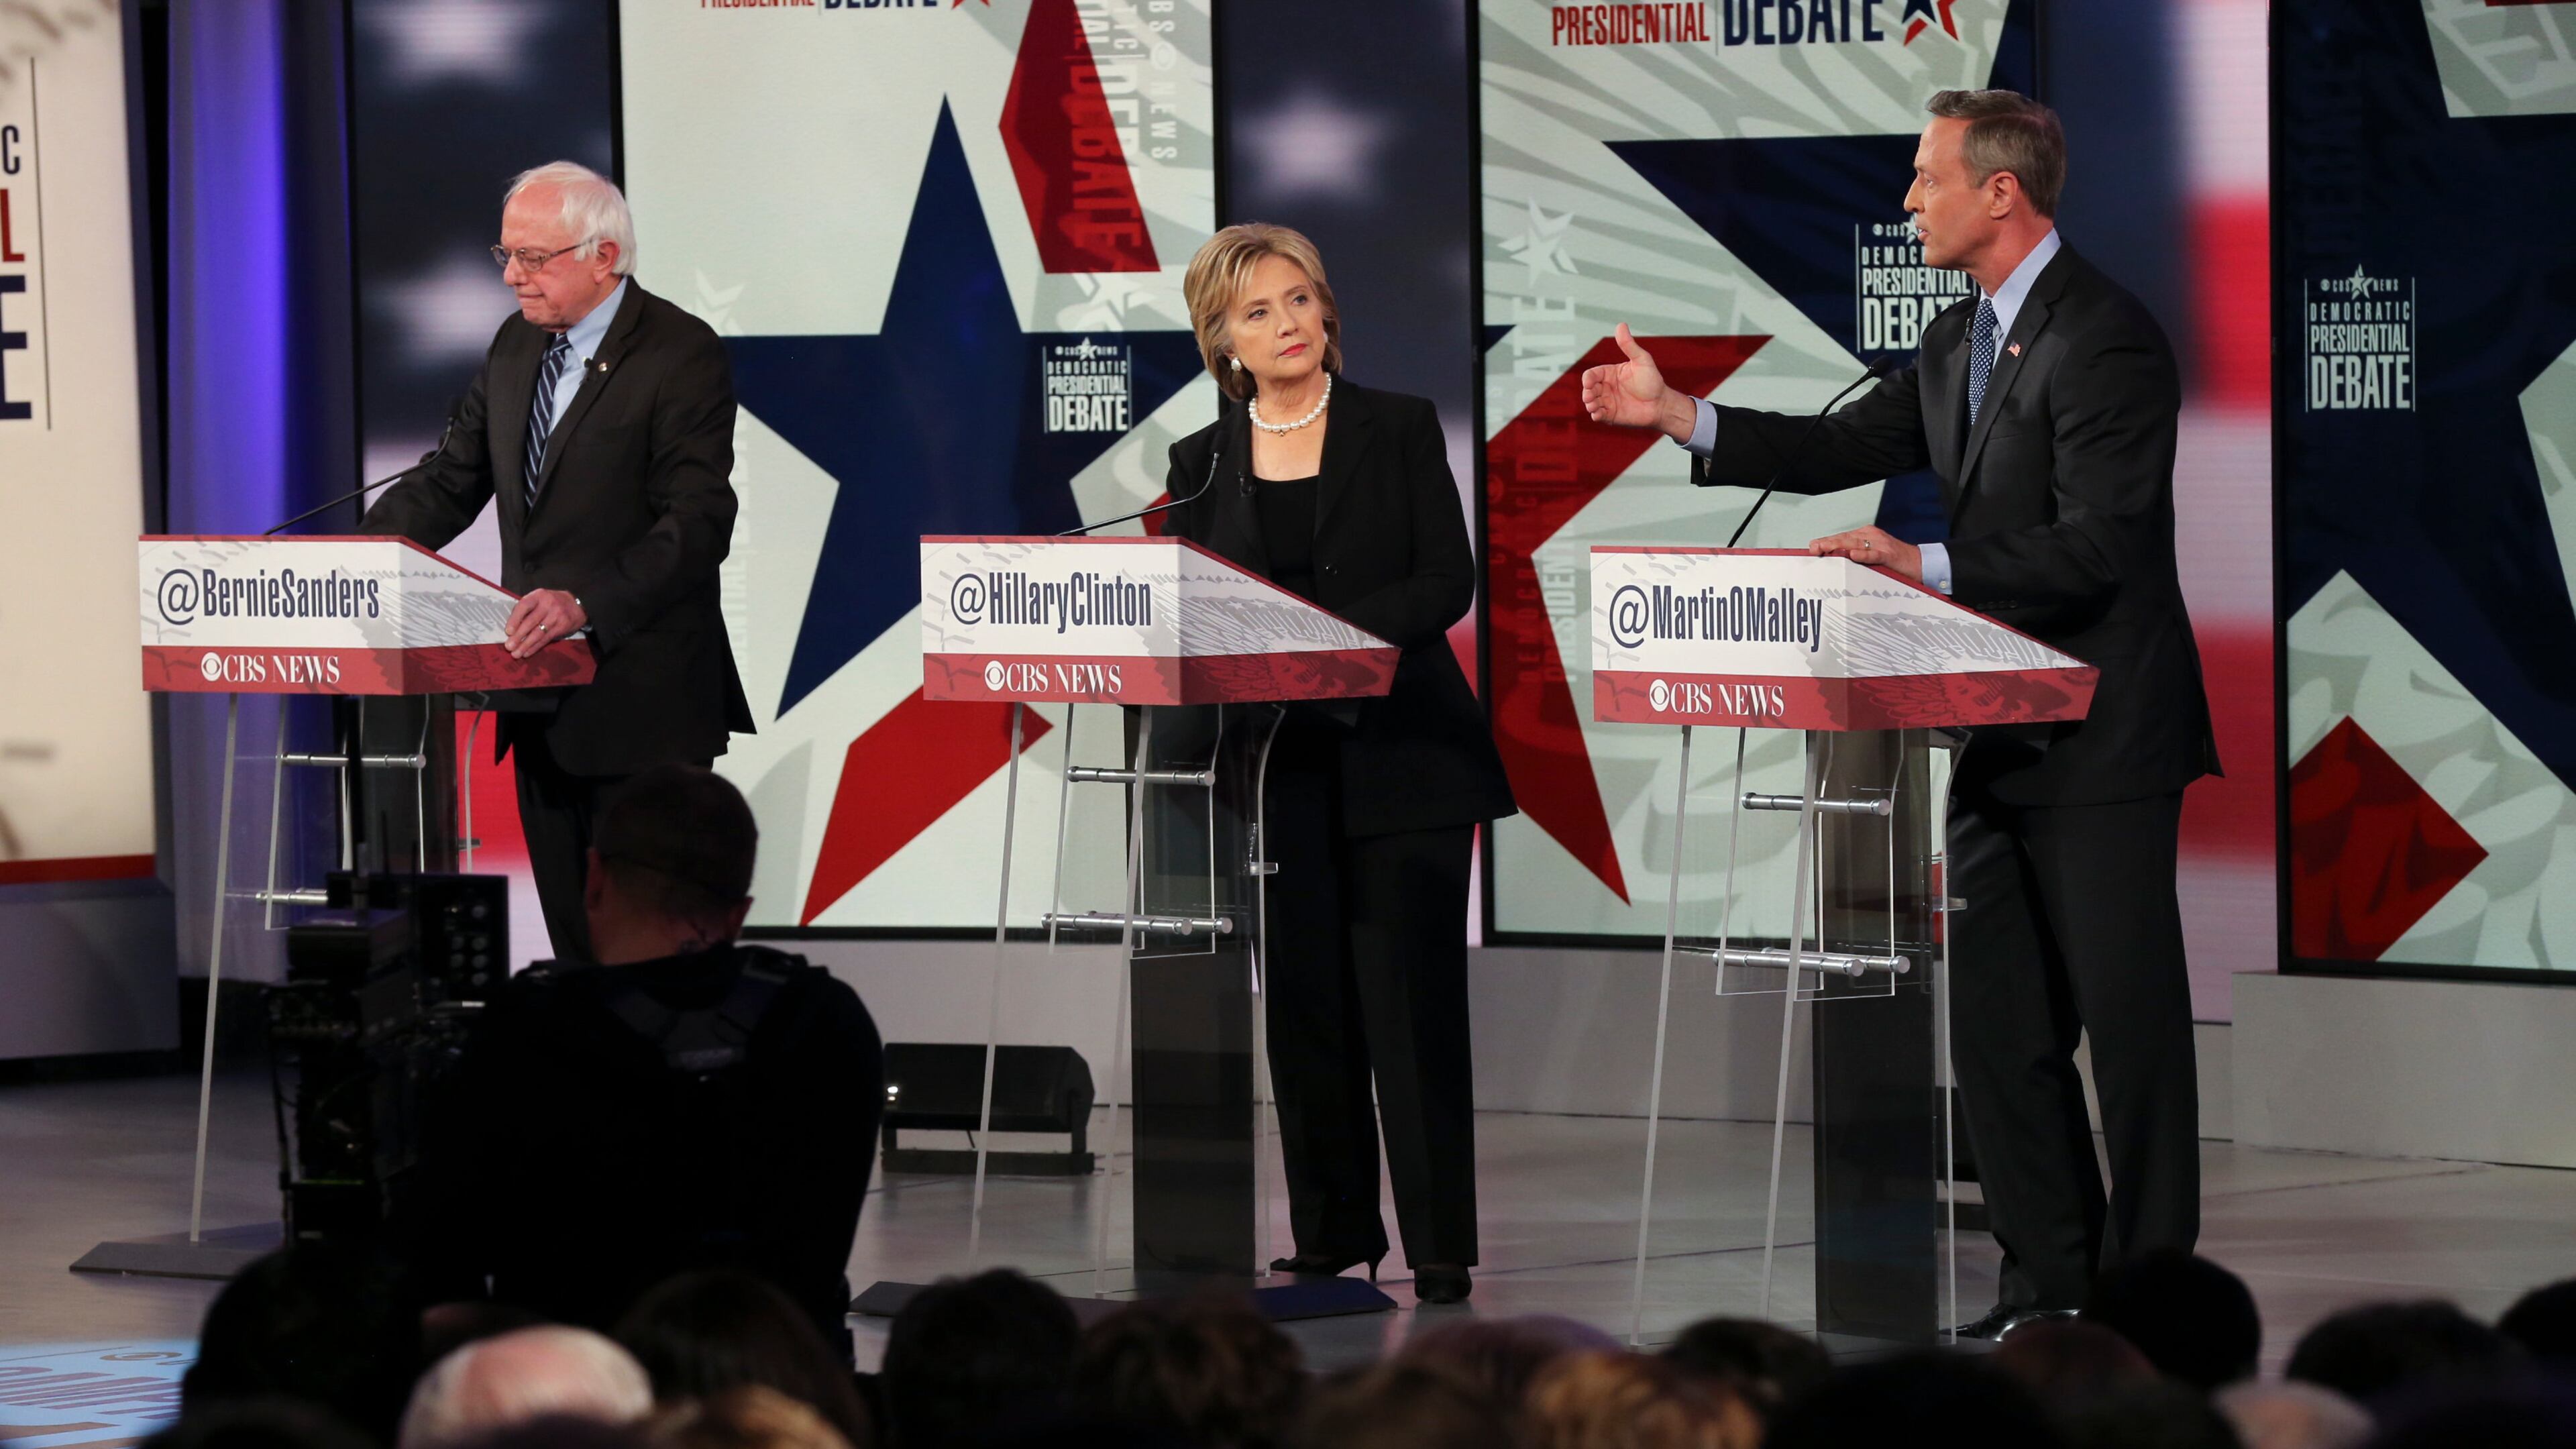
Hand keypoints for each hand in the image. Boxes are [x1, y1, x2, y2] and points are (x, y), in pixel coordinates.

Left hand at [505, 588, 586, 658]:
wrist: (576, 605)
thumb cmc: (552, 603)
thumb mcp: (540, 600)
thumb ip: (527, 610)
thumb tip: (511, 629)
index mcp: (539, 595)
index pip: (524, 606)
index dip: (515, 619)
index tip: (508, 631)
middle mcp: (548, 604)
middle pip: (531, 621)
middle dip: (519, 636)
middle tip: (509, 646)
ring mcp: (557, 615)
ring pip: (538, 633)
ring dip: (526, 645)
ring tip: (516, 653)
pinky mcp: (562, 626)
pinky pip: (546, 639)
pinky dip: (535, 647)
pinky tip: (527, 652)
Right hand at [1580, 324, 1697, 440]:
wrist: (1661, 403)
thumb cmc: (1652, 381)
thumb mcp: (1641, 360)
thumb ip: (1629, 345)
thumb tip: (1621, 325)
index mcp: (1610, 374)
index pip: (1591, 375)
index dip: (1588, 379)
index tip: (1589, 383)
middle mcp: (1607, 388)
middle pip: (1588, 389)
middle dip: (1587, 393)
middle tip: (1590, 396)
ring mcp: (1608, 402)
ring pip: (1591, 403)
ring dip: (1589, 404)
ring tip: (1593, 406)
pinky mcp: (1611, 415)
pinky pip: (1598, 415)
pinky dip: (1595, 415)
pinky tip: (1598, 414)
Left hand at [1810, 526, 1920, 582]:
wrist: (1920, 563)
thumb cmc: (1894, 562)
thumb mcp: (1872, 556)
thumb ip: (1855, 555)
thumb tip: (1834, 559)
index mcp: (1866, 535)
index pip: (1842, 537)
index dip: (1826, 542)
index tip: (1812, 548)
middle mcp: (1872, 536)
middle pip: (1845, 539)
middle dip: (1827, 543)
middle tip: (1813, 548)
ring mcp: (1881, 544)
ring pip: (1856, 544)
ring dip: (1839, 547)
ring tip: (1824, 549)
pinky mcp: (1890, 555)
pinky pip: (1874, 554)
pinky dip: (1863, 555)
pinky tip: (1853, 555)